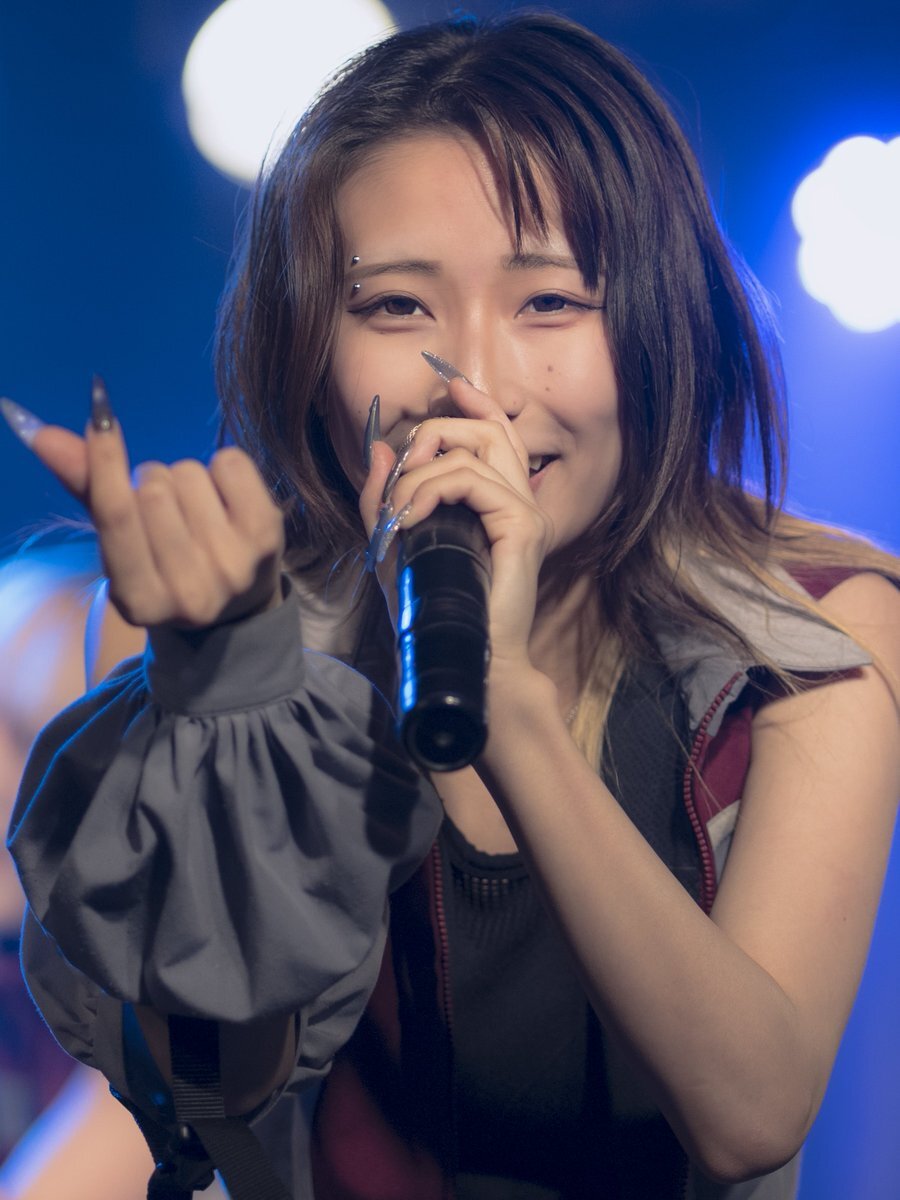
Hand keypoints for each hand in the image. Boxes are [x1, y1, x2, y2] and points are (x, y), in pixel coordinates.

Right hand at [5, 390, 284, 630]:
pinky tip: (227, 501)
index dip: (105, 461)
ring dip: (187, 479)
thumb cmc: (166, 566)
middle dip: (151, 482)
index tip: (99, 419)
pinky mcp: (268, 536)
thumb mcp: (122, 543)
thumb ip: (85, 488)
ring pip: (189, 473)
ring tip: (197, 512)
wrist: (240, 607)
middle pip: (153, 487)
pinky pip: (230, 462)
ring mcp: (233, 566)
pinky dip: (223, 467)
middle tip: (165, 510)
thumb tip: (42, 433)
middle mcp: (189, 592)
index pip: (116, 515)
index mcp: (140, 601)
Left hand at [358, 378, 552, 668]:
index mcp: (500, 503)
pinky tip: (410, 517)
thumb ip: (385, 499)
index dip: (476, 403)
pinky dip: (430, 489)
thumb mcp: (396, 546)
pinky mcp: (522, 525)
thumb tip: (382, 449)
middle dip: (437, 432)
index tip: (450, 385)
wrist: (466, 656)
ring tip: (398, 512)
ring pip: (473, 450)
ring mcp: (525, 512)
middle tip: (403, 468)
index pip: (497, 435)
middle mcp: (519, 501)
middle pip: (489, 430)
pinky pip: (470, 479)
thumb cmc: (435, 610)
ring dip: (419, 473)